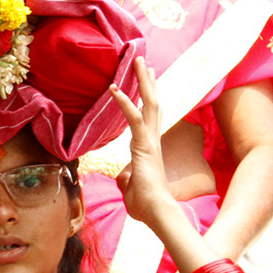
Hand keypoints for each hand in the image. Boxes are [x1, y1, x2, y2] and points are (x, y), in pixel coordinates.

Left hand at [111, 58, 176, 230]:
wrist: (157, 212)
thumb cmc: (146, 205)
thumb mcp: (132, 188)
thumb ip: (128, 178)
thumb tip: (123, 176)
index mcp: (150, 148)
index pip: (151, 116)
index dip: (150, 96)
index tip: (149, 78)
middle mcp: (153, 140)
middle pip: (153, 103)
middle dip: (148, 81)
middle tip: (143, 61)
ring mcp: (150, 141)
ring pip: (149, 103)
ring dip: (142, 81)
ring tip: (137, 60)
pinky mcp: (144, 145)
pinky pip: (134, 118)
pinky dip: (124, 102)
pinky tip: (115, 88)